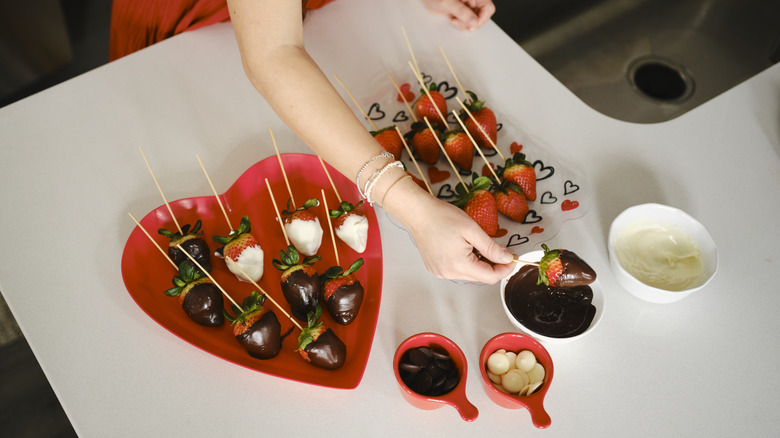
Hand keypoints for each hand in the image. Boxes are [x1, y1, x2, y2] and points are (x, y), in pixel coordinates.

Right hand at [384, 177, 514, 283]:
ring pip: (469, 274)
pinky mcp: (435, 268)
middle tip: (499, 249)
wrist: (417, 212)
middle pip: (480, 277)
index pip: (490, 277)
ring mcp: (440, 272)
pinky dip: (466, 262)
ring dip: (479, 263)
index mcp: (458, 265)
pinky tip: (464, 247)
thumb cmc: (441, 217)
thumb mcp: (472, 229)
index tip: (511, 258)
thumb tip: (506, 258)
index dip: (504, 269)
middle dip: (493, 265)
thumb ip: (491, 247)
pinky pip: (457, 270)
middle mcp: (448, 273)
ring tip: (476, 245)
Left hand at [420, 0, 495, 30]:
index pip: (488, 8)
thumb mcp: (448, 3)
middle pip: (481, 16)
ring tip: (453, 19)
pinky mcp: (463, 12)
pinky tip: (452, 19)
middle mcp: (472, 0)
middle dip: (470, 22)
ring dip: (464, 24)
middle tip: (458, 21)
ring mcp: (468, 6)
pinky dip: (460, 24)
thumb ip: (461, 12)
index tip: (472, 25)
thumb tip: (474, 21)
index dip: (482, 18)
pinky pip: (467, 22)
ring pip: (474, 21)